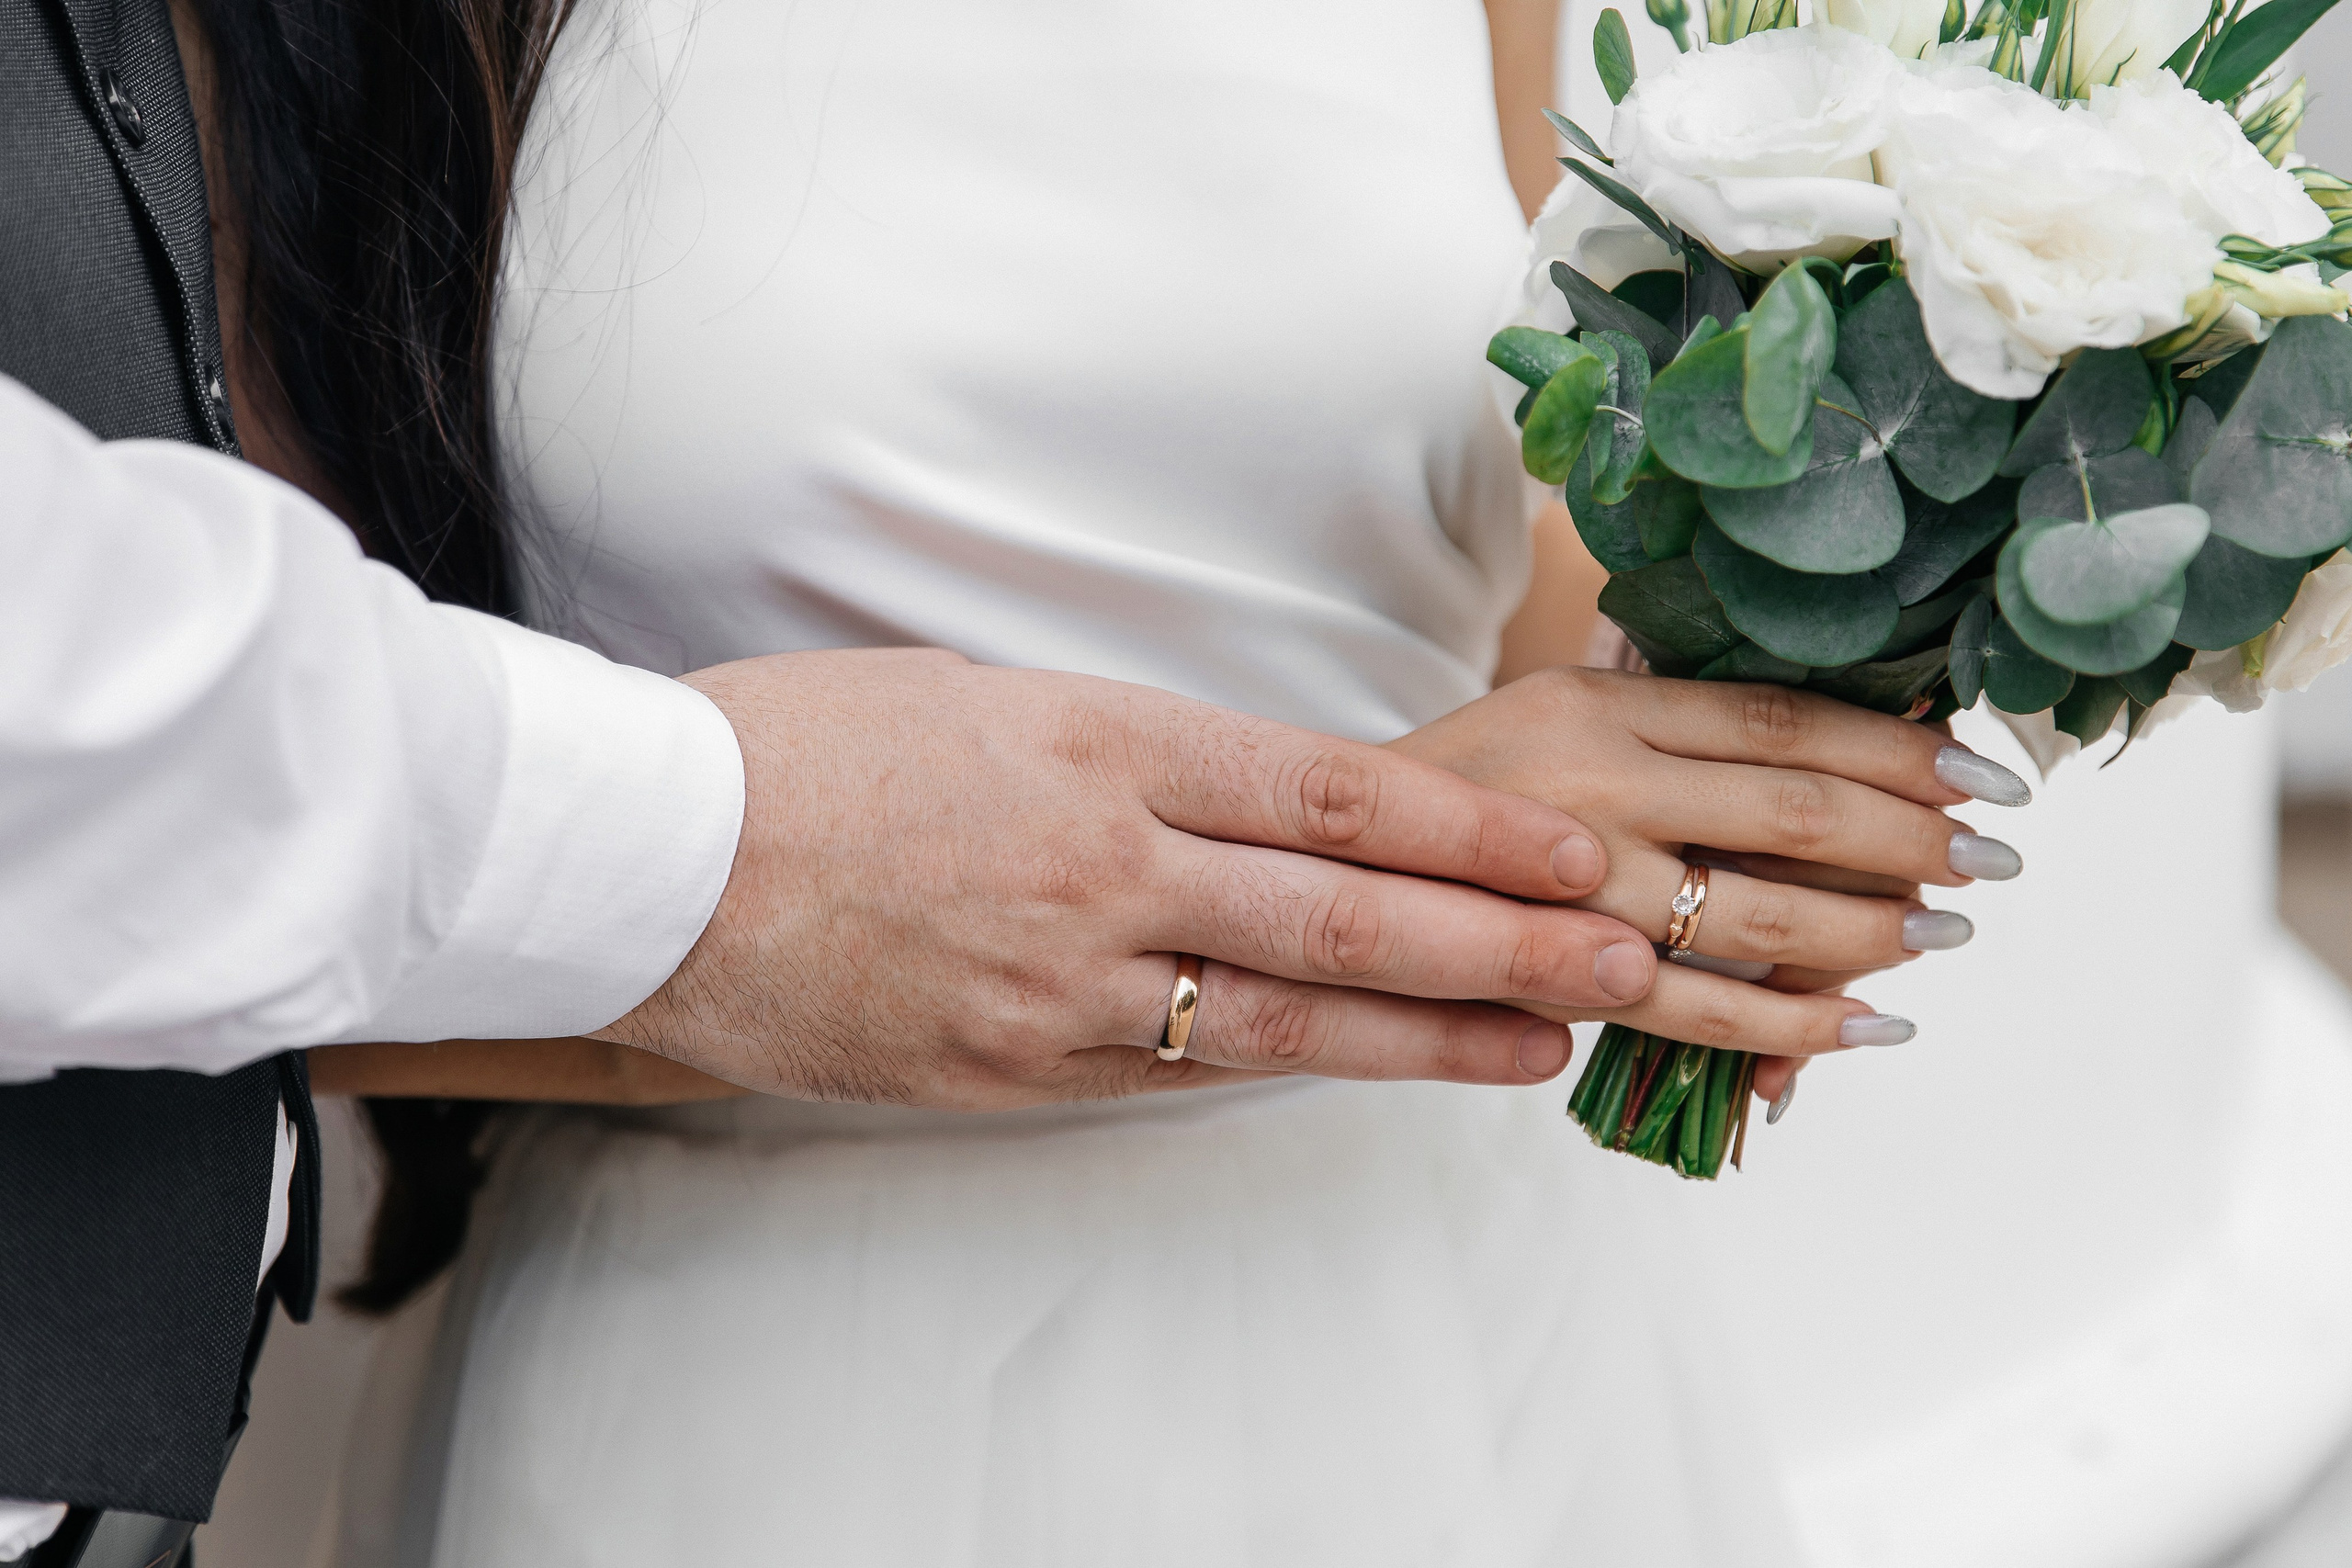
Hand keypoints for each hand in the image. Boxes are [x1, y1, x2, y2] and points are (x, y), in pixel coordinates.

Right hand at [596, 649, 1661, 1107]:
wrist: (642, 854)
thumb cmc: (803, 750)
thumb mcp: (986, 703)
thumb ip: (1128, 760)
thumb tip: (1246, 808)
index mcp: (1098, 741)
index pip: (1330, 794)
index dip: (1468, 835)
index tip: (1570, 853)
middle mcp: (1098, 860)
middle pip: (1340, 915)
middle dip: (1501, 941)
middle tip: (1626, 955)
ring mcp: (1054, 977)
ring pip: (1280, 1019)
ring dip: (1428, 1035)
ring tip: (1544, 1041)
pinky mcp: (1006, 1067)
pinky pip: (1170, 1073)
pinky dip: (1284, 1074)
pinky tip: (1367, 1075)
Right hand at [1390, 667, 2026, 1061]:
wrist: (1328, 869)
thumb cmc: (1470, 793)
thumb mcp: (1554, 713)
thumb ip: (1671, 726)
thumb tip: (1840, 755)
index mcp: (1597, 699)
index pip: (1782, 719)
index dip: (1897, 749)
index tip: (1979, 773)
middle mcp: (1592, 781)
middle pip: (1796, 810)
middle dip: (1917, 840)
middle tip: (1992, 859)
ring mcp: (1574, 884)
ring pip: (1765, 914)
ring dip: (1876, 934)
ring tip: (1940, 936)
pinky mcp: (1556, 974)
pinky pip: (1704, 1009)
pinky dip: (1798, 1025)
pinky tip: (1864, 1028)